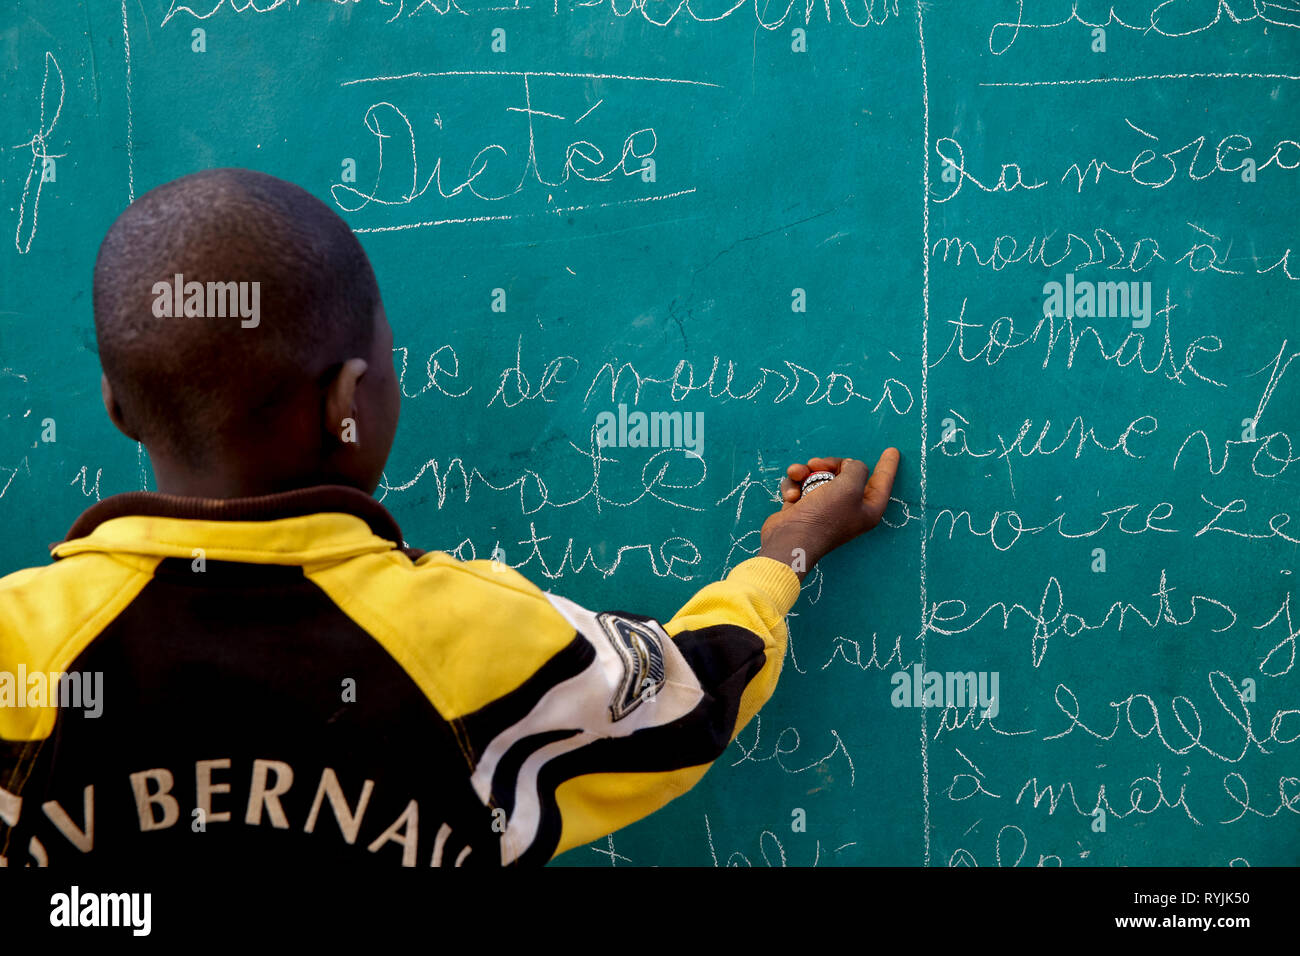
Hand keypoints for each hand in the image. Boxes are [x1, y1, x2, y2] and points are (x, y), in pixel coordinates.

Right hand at [757, 449, 900, 579]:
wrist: (790, 539)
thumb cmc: (825, 515)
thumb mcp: (849, 486)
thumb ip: (856, 468)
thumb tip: (848, 465)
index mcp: (868, 508)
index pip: (882, 482)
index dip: (887, 465)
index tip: (892, 450)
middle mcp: (849, 508)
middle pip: (846, 473)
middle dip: (830, 464)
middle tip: (817, 464)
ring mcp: (825, 507)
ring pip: (819, 476)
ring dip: (806, 473)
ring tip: (798, 476)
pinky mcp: (804, 507)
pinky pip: (801, 486)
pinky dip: (794, 486)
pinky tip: (791, 496)